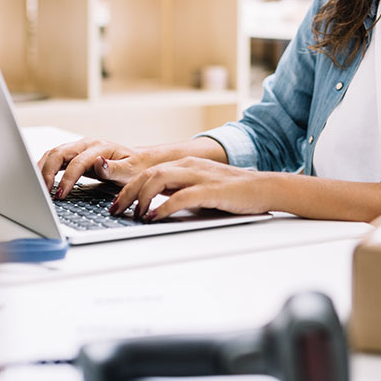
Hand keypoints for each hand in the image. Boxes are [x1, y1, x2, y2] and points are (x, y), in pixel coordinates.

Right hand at [37, 138, 155, 199]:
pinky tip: (39, 180)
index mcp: (99, 147)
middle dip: (47, 172)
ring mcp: (78, 148)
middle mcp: (86, 144)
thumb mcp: (130, 171)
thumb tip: (99, 164)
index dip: (66, 179)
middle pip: (59, 153)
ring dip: (42, 169)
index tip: (60, 195)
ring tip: (37, 188)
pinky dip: (44, 168)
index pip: (77, 162)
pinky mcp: (74, 155)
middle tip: (42, 192)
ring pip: (53, 154)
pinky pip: (55, 159)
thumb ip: (114, 169)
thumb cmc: (135, 167)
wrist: (138, 161)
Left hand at [112, 158, 273, 221]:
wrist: (265, 187)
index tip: (116, 203)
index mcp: (185, 164)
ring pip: (160, 178)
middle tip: (116, 210)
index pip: (148, 171)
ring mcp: (200, 176)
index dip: (128, 187)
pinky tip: (155, 217)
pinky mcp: (211, 189)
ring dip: (142, 197)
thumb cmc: (234, 191)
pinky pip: (181, 196)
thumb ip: (179, 191)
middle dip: (127, 193)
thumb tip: (154, 204)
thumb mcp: (200, 187)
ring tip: (135, 214)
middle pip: (148, 173)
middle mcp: (189, 165)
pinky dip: (164, 207)